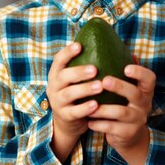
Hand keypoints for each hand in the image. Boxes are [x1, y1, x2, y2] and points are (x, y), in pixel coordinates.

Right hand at [46, 42, 103, 160]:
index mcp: (57, 74)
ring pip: (68, 94)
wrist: (68, 121)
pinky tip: (96, 105)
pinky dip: (84, 108)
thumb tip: (110, 43)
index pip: (58, 60)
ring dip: (84, 89)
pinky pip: (74, 112)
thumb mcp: (77, 79)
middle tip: (94, 69)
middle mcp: (54, 86)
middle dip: (78, 72)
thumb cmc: (78, 92)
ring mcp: (58, 102)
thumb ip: (88, 65)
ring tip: (99, 86)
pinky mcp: (65, 116)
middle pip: (62, 76)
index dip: (67, 52)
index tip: (79, 45)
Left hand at [87, 64, 155, 164]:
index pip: (149, 79)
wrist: (130, 137)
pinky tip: (89, 120)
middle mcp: (144, 105)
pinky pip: (112, 128)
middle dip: (120, 86)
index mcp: (145, 91)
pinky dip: (99, 124)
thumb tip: (126, 51)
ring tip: (90, 104)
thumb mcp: (130, 90)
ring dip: (104, 108)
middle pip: (135, 94)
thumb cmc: (126, 105)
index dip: (140, 72)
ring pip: (121, 112)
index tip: (126, 67)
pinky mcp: (128, 133)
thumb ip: (128, 74)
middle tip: (104, 81)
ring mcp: (137, 120)